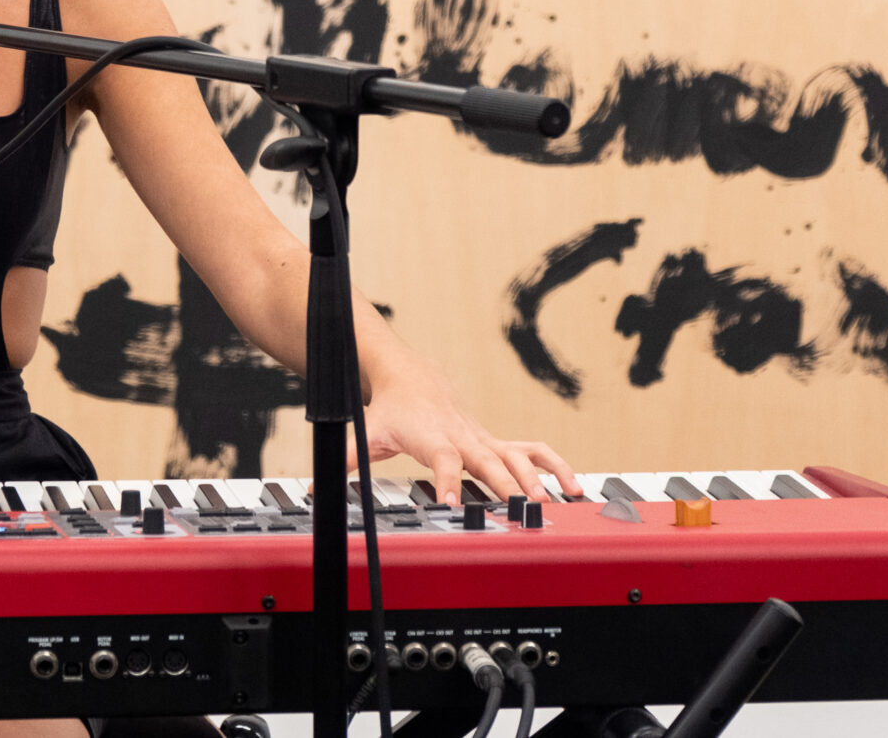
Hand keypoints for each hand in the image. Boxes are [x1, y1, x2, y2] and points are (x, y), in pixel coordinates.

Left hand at [357, 369, 581, 505]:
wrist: (413, 378)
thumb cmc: (391, 410)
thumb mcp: (364, 433)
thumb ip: (342, 462)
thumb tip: (313, 488)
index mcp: (433, 437)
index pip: (444, 459)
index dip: (449, 480)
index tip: (453, 502)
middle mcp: (464, 436)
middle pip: (489, 460)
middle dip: (507, 485)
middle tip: (524, 510)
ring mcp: (484, 438)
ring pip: (517, 455)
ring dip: (539, 477)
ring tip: (558, 502)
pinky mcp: (496, 442)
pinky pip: (532, 451)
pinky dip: (554, 466)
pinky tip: (573, 487)